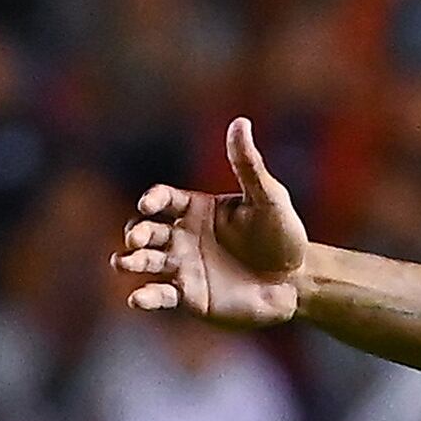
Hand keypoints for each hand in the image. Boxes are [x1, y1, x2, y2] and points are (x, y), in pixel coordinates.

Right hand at [115, 118, 310, 325]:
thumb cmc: (283, 235)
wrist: (296, 280)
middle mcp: (183, 236)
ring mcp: (184, 267)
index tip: (149, 204)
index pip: (163, 199)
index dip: (152, 200)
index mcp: (195, 209)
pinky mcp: (191, 297)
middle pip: (146, 230)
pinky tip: (137, 298)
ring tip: (124, 262)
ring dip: (132, 261)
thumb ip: (248, 165)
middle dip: (137, 232)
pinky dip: (146, 297)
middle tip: (137, 238)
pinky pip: (161, 296)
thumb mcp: (268, 197)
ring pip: (147, 261)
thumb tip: (240, 122)